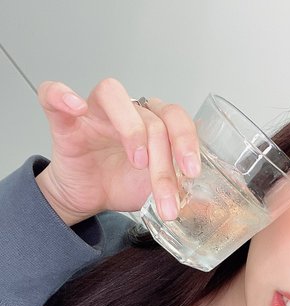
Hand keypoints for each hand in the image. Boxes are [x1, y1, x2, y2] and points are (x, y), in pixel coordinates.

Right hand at [35, 78, 200, 224]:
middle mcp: (129, 112)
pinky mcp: (65, 122)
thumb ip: (185, 193)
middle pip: (152, 118)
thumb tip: (215, 207)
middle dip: (164, 159)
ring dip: (131, 129)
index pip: (177, 118)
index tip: (193, 173)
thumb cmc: (123, 185)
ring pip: (114, 96)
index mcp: (155, 124)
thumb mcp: (159, 191)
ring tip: (138, 162)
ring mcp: (96, 113)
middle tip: (169, 190)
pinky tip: (75, 106)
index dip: (188, 142)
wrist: (90, 198)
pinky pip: (54, 94)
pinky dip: (61, 94)